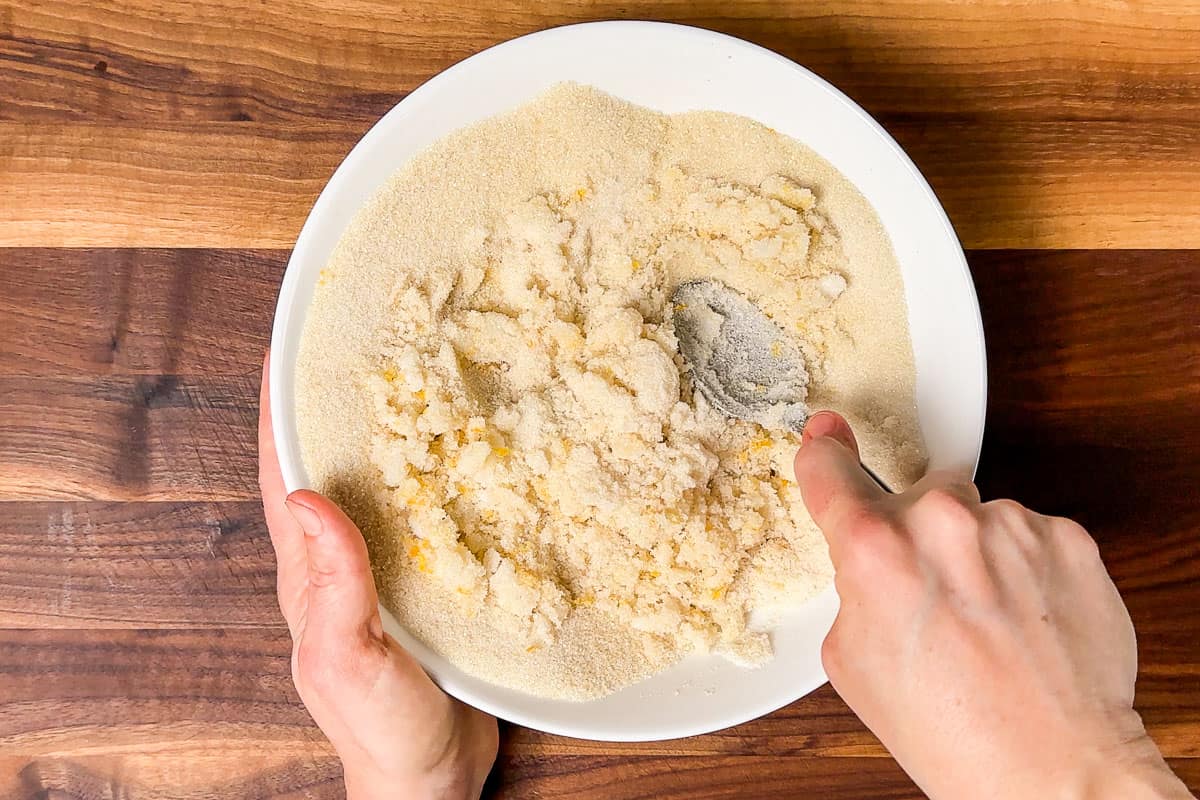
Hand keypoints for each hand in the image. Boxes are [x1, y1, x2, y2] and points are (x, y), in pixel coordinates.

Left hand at [258, 354, 497, 799]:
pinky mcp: (428, 581)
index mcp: (309, 573)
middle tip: (367, 341)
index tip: (288, 346)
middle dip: (337, 401)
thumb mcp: (353, 660)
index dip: (279, 408)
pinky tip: (475, 452)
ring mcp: (384, 570)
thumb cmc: (384, 730)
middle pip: (330, 463)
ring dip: (394, 428)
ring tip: (425, 376)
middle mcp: (340, 561)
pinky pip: (428, 511)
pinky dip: (442, 472)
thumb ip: (333, 587)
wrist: (430, 779)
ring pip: (382, 481)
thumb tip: (304, 497)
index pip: (283, 472)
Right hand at [794, 411, 1191, 799]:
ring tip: (988, 621)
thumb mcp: (852, 661)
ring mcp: (1012, 526)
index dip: (825, 453)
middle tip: (934, 601)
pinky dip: (1026, 567)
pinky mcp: (1068, 539)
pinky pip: (1031, 534)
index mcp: (876, 551)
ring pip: (978, 516)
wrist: (1052, 766)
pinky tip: (1025, 619)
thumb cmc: (951, 731)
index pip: (832, 473)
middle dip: (918, 536)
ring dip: (976, 552)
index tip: (827, 435)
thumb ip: (853, 587)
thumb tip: (867, 560)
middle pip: (917, 498)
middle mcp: (942, 523)